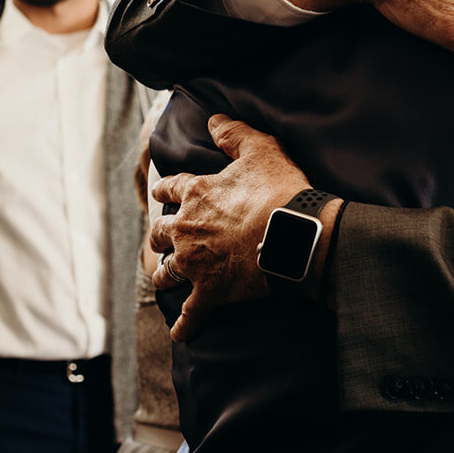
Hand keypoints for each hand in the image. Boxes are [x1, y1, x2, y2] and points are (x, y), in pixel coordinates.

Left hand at [149, 115, 311, 340]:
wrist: (295, 236)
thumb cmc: (279, 190)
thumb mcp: (261, 149)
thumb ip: (234, 133)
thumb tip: (213, 119)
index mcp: (196, 194)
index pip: (170, 188)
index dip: (165, 189)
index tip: (160, 193)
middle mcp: (186, 229)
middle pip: (159, 233)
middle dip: (159, 235)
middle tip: (161, 238)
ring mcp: (195, 264)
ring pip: (167, 271)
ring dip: (165, 274)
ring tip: (165, 277)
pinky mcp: (209, 293)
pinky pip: (190, 314)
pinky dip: (185, 325)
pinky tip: (181, 333)